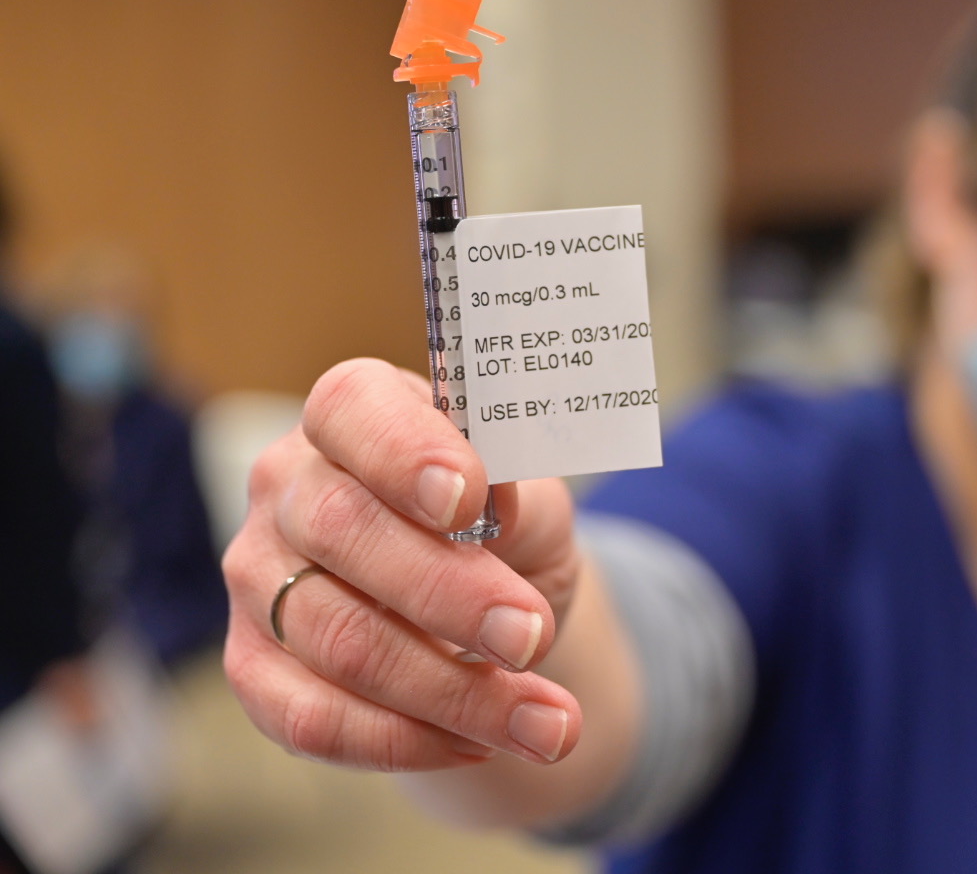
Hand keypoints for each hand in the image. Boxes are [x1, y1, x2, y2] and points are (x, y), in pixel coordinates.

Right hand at [222, 358, 583, 771]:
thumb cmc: (500, 526)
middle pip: (343, 532)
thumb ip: (517, 495)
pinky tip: (478, 743)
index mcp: (356, 412)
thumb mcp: (530, 500)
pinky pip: (312, 718)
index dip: (403, 452)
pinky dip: (403, 740)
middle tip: (532, 637)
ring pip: (338, 640)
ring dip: (452, 693)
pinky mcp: (254, 665)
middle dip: (449, 595)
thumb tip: (496, 503)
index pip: (351, 408)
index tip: (468, 499)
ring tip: (547, 721)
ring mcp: (258, 577)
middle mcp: (289, 485)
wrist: (477, 605)